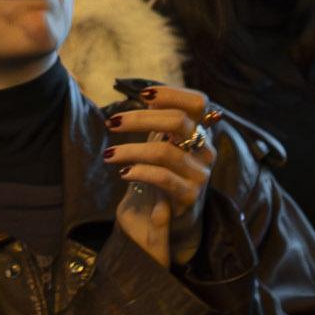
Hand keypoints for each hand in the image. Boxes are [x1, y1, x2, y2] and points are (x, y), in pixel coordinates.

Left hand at [106, 78, 218, 267]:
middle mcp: (206, 150)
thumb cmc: (164, 174)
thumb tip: (146, 93)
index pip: (198, 102)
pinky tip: (123, 172)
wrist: (172, 220)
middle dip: (140, 119)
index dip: (172, 94)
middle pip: (179, 121)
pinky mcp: (189, 195)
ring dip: (131, 150)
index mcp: (201, 132)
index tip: (143, 95)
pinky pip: (162, 177)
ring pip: (165, 151)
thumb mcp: (164, 143)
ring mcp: (200, 173)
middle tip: (113, 123)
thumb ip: (160, 122)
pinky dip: (139, 171)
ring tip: (109, 154)